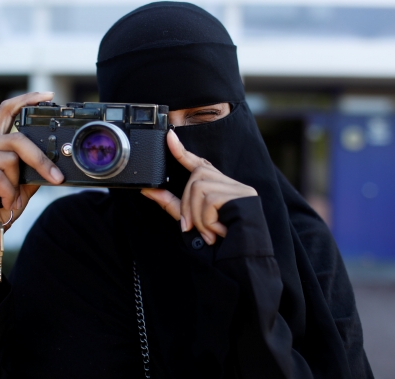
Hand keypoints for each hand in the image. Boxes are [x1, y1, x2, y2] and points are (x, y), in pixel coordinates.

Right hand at [0, 92, 64, 258]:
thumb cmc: (2, 208)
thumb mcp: (24, 184)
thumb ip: (33, 167)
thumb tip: (56, 156)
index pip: (6, 114)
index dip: (25, 100)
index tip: (47, 96)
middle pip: (15, 139)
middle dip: (39, 159)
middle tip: (55, 177)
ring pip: (9, 160)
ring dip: (17, 185)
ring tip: (10, 199)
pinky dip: (6, 193)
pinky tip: (0, 202)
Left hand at [141, 130, 256, 244]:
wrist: (246, 258)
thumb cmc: (222, 241)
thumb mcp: (192, 220)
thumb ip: (173, 204)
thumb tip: (148, 190)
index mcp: (219, 187)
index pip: (199, 163)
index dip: (182, 151)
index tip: (169, 136)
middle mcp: (230, 183)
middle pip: (195, 178)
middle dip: (187, 206)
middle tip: (192, 229)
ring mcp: (238, 188)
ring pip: (199, 190)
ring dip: (197, 217)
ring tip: (210, 233)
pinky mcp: (241, 195)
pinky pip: (209, 201)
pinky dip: (207, 221)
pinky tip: (218, 232)